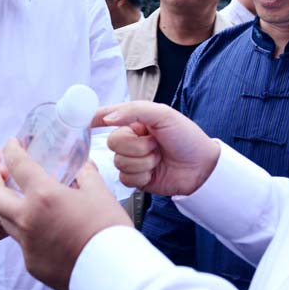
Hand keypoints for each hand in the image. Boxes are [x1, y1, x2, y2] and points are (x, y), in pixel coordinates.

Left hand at [0, 139, 130, 289]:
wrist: (113, 273)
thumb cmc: (109, 231)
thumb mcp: (100, 192)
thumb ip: (85, 174)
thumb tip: (81, 166)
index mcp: (44, 196)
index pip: (17, 165)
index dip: (11, 150)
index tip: (12, 145)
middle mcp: (27, 219)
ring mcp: (27, 244)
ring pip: (3, 220)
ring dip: (4, 206)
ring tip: (15, 199)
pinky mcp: (31, 263)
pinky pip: (21, 243)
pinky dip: (26, 231)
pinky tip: (40, 229)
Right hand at [92, 101, 220, 196]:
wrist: (203, 168)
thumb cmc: (187, 138)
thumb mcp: (163, 115)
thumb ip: (134, 111)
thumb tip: (108, 117)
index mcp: (136, 121)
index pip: (108, 117)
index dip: (95, 119)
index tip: (85, 122)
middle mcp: (132, 139)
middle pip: (113, 142)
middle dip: (135, 146)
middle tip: (154, 144)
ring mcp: (133, 160)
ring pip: (119, 162)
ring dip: (142, 161)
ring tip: (158, 158)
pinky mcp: (137, 179)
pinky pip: (125, 178)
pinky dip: (141, 175)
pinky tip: (154, 172)